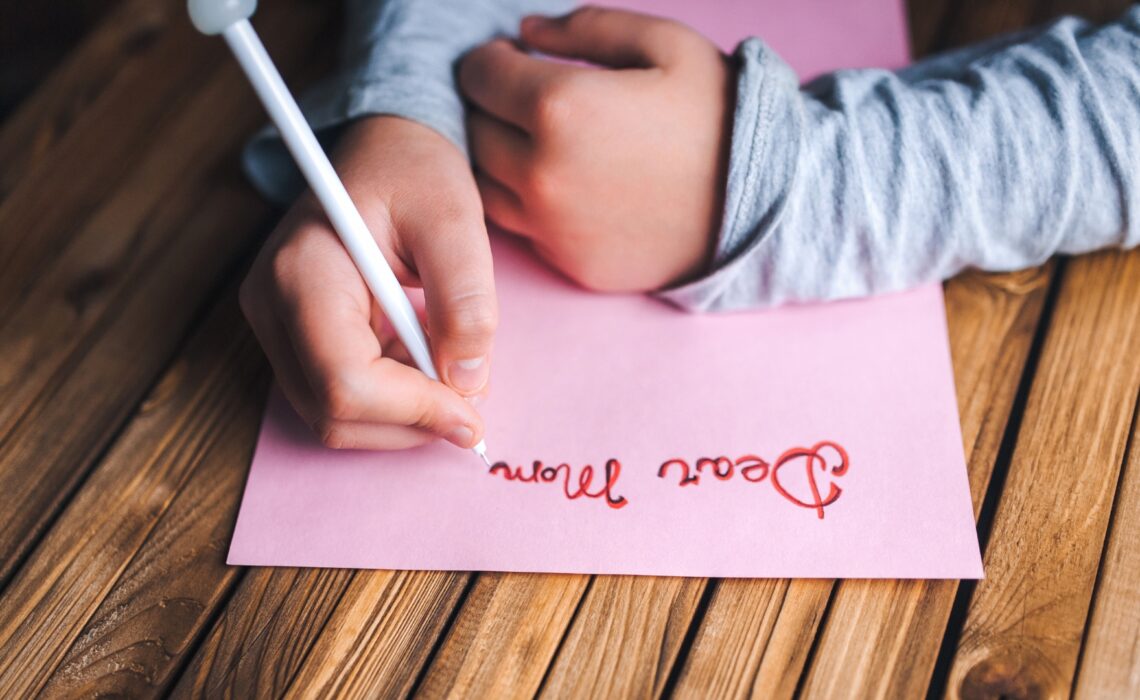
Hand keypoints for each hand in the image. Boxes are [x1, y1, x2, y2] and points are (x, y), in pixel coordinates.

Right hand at [240, 116, 496, 449]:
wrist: (386, 146)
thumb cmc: (416, 171)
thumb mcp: (456, 221)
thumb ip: (467, 302)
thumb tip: (468, 384)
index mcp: (303, 271)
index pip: (345, 381)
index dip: (413, 412)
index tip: (473, 416)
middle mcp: (271, 303)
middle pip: (332, 413)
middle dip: (409, 422)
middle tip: (471, 401)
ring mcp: (274, 323)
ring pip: (332, 417)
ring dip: (400, 415)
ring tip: (446, 364)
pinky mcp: (292, 335)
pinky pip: (336, 397)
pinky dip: (389, 400)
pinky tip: (421, 357)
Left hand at [459, 6, 733, 291]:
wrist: (764, 204)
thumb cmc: (717, 115)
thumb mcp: (663, 42)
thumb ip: (585, 28)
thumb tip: (526, 32)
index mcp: (559, 109)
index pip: (477, 76)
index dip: (487, 59)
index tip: (508, 57)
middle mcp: (541, 174)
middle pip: (472, 131)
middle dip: (488, 106)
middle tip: (518, 96)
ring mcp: (551, 226)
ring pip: (484, 184)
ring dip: (496, 156)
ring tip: (534, 140)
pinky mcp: (568, 262)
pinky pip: (521, 226)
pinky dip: (527, 201)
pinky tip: (563, 183)